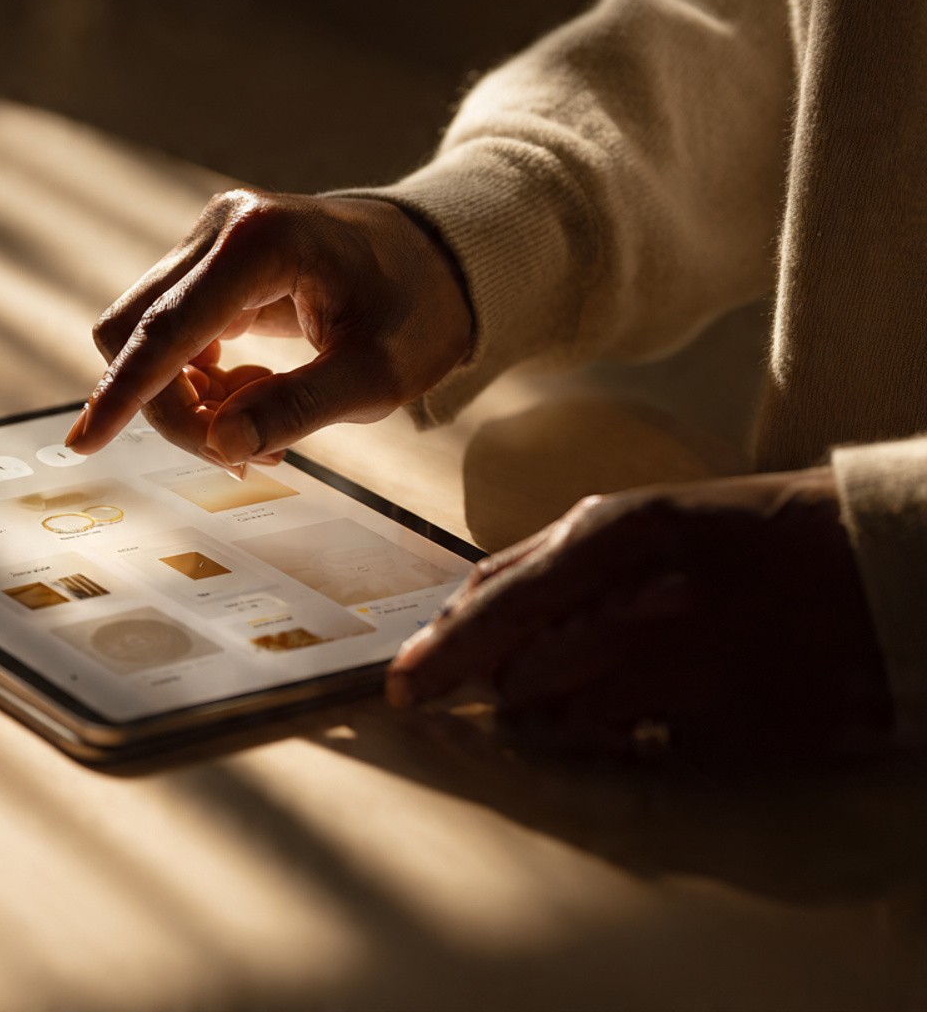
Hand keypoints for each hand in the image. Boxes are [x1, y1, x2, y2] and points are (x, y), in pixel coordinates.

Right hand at [66, 189, 473, 465]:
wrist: (439, 259)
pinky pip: (171, 333)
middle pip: (138, 331)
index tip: (85, 444)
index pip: (167, 328)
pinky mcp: (211, 265)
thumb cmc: (418, 309)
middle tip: (244, 454)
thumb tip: (222, 445)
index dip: (125, 393)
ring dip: (186, 399)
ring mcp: (210, 241)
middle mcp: (221, 227)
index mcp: (260, 241)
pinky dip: (197, 381)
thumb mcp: (377, 374)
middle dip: (173, 408)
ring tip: (259, 431)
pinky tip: (251, 396)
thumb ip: (299, 408)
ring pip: (147, 336)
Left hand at [387, 469, 893, 761]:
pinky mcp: (724, 733)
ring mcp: (685, 674)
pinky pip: (634, 750)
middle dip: (507, 681)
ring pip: (566, 723)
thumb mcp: (633, 517)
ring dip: (557, 711)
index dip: (439, 657)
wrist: (866, 566)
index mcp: (612, 537)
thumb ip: (539, 559)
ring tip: (602, 675)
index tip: (402, 687)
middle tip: (532, 668)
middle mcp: (641, 607)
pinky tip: (656, 698)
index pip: (494, 611)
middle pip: (520, 678)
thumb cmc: (733, 534)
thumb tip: (460, 606)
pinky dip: (624, 732)